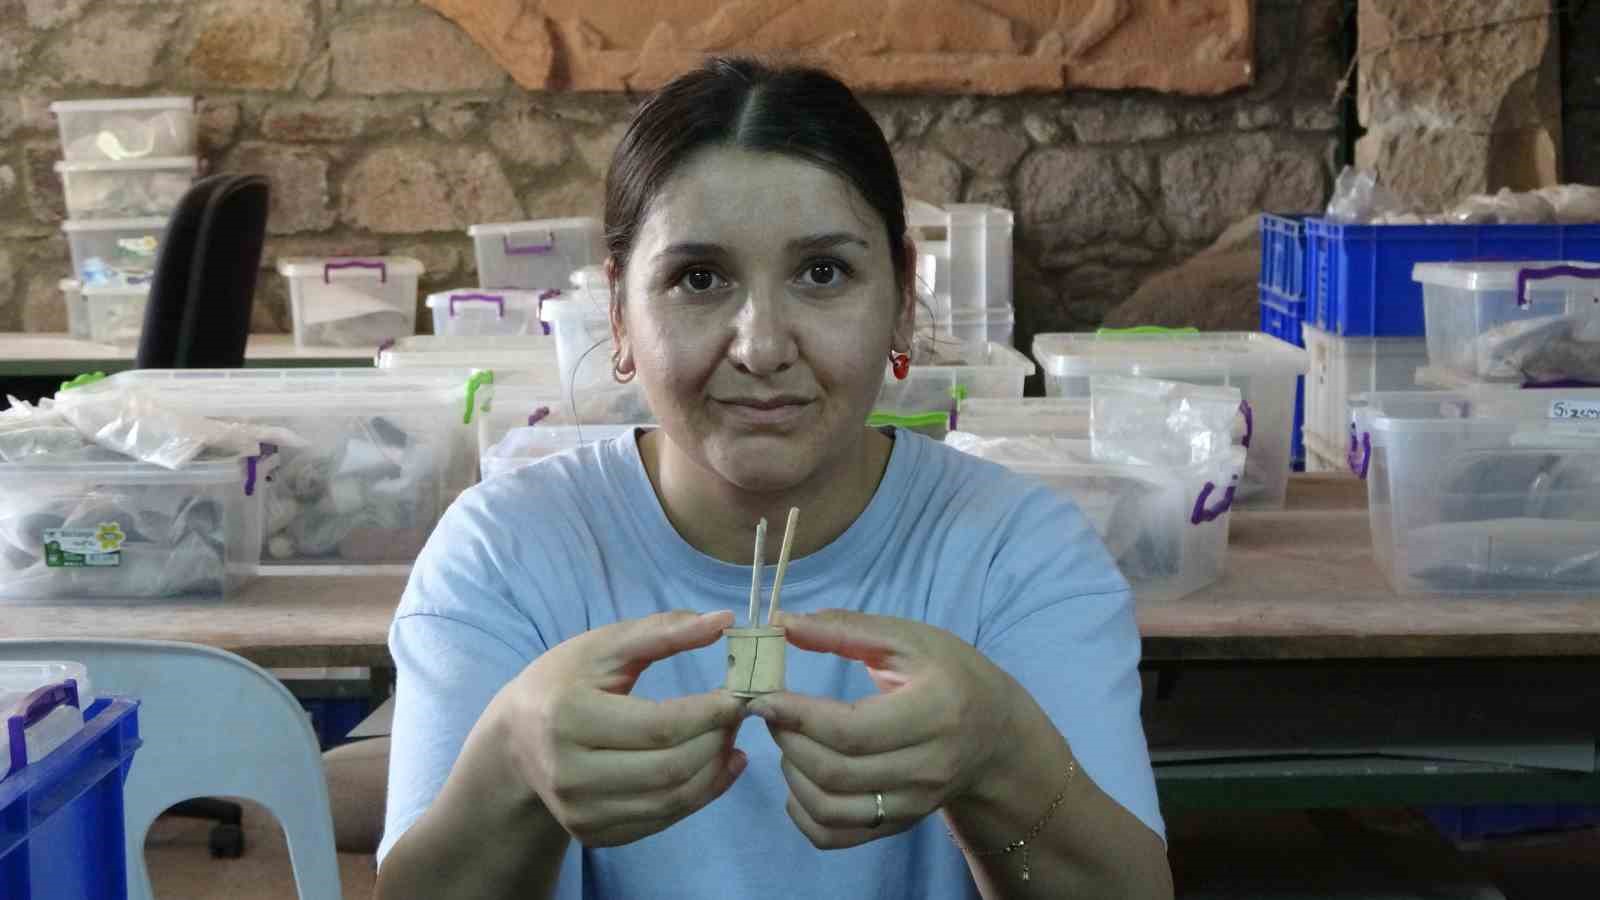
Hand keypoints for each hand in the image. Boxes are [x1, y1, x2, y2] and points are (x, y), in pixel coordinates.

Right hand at [491, 609, 749, 846]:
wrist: (515, 741)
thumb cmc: (564, 682)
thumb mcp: (604, 646)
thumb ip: (663, 631)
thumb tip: (724, 619)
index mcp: (567, 717)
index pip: (659, 726)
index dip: (710, 713)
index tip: (740, 696)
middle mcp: (568, 774)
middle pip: (670, 769)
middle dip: (717, 741)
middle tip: (737, 717)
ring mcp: (578, 812)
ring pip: (671, 801)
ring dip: (714, 771)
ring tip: (729, 739)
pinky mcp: (591, 835)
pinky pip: (660, 822)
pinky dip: (698, 796)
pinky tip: (715, 767)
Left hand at [745, 610, 1019, 849]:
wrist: (995, 733)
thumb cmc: (949, 674)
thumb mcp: (908, 638)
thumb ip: (845, 629)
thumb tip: (781, 621)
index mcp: (936, 711)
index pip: (853, 729)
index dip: (798, 714)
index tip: (763, 695)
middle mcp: (928, 767)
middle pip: (836, 771)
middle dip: (789, 739)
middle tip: (773, 711)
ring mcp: (915, 804)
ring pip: (830, 809)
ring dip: (792, 775)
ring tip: (789, 739)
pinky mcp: (899, 825)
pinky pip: (835, 836)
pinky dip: (802, 814)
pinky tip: (799, 779)